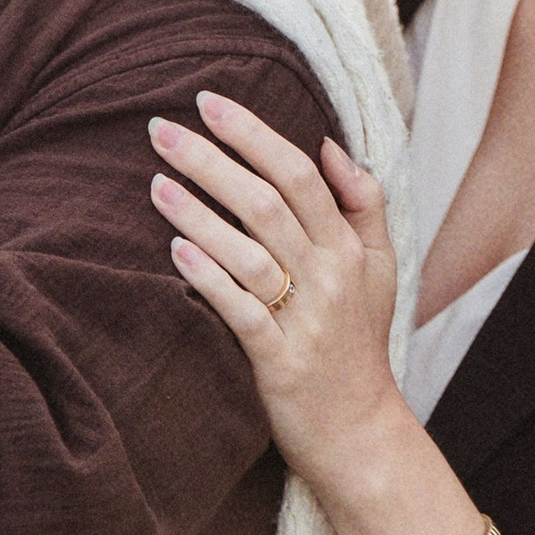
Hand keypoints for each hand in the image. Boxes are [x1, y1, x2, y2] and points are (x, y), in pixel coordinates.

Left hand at [150, 89, 413, 502]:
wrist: (361, 433)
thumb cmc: (359, 344)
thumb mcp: (379, 269)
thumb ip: (364, 203)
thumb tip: (331, 145)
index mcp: (347, 247)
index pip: (299, 173)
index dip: (252, 134)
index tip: (206, 101)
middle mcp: (329, 277)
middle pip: (268, 203)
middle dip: (213, 161)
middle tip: (161, 130)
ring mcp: (305, 320)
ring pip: (250, 253)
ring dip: (200, 215)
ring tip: (154, 183)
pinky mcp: (279, 362)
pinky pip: (241, 312)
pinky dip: (210, 279)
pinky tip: (176, 251)